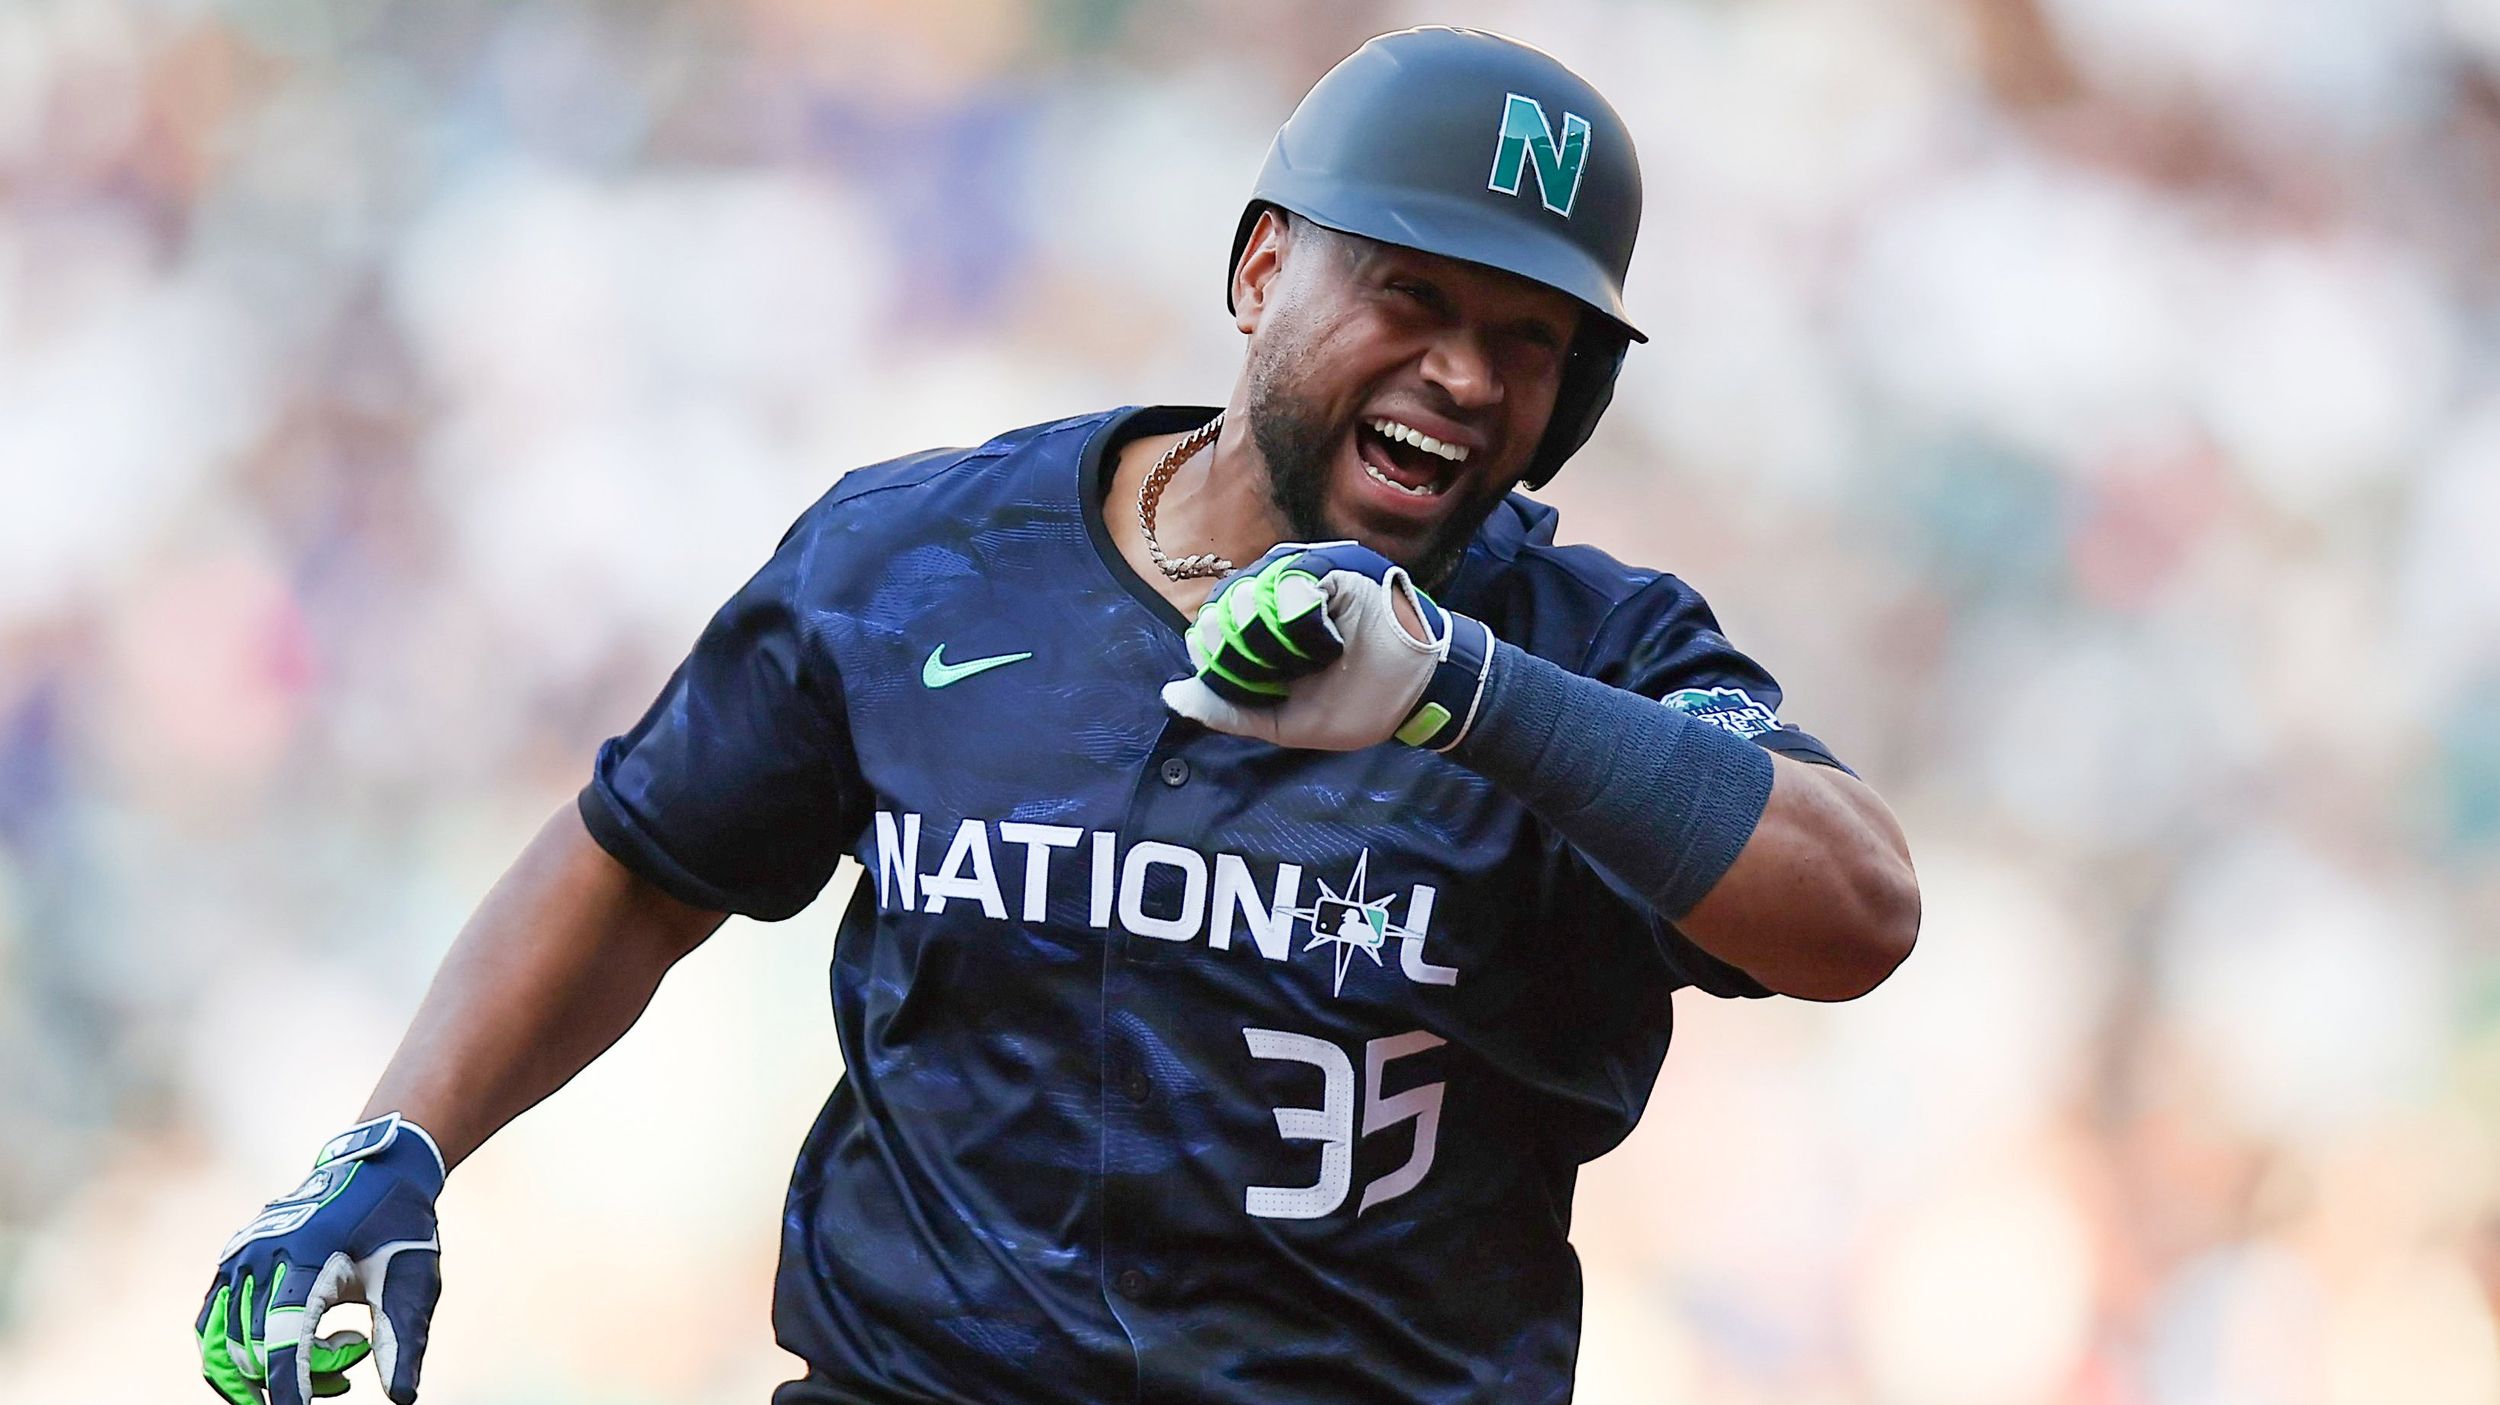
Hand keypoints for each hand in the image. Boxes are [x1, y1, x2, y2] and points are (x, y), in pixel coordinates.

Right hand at [197, 1114, 445, 1403]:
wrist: (378, 1172)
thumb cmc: (399, 1228)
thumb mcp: (413, 1280)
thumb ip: (402, 1339)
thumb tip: (402, 1398)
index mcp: (308, 1255)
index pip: (283, 1336)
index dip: (290, 1384)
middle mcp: (262, 1254)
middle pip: (255, 1346)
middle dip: (299, 1375)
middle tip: (352, 1359)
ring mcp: (240, 1257)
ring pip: (225, 1344)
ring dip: (264, 1373)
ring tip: (321, 1370)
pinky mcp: (230, 1262)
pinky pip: (212, 1325)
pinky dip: (233, 1356)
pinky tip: (274, 1365)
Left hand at [1162, 541, 1494, 750]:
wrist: (1415, 692)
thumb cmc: (1354, 705)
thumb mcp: (1281, 721)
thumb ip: (1228, 710)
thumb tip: (1172, 695)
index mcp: (1262, 632)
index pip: (1213, 624)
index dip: (1217, 651)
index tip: (1248, 678)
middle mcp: (1277, 599)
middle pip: (1226, 602)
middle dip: (1241, 642)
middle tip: (1283, 671)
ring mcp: (1304, 579)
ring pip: (1254, 586)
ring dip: (1269, 628)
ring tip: (1306, 657)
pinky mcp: (1334, 567)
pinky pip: (1294, 576)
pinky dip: (1298, 608)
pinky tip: (1322, 637)